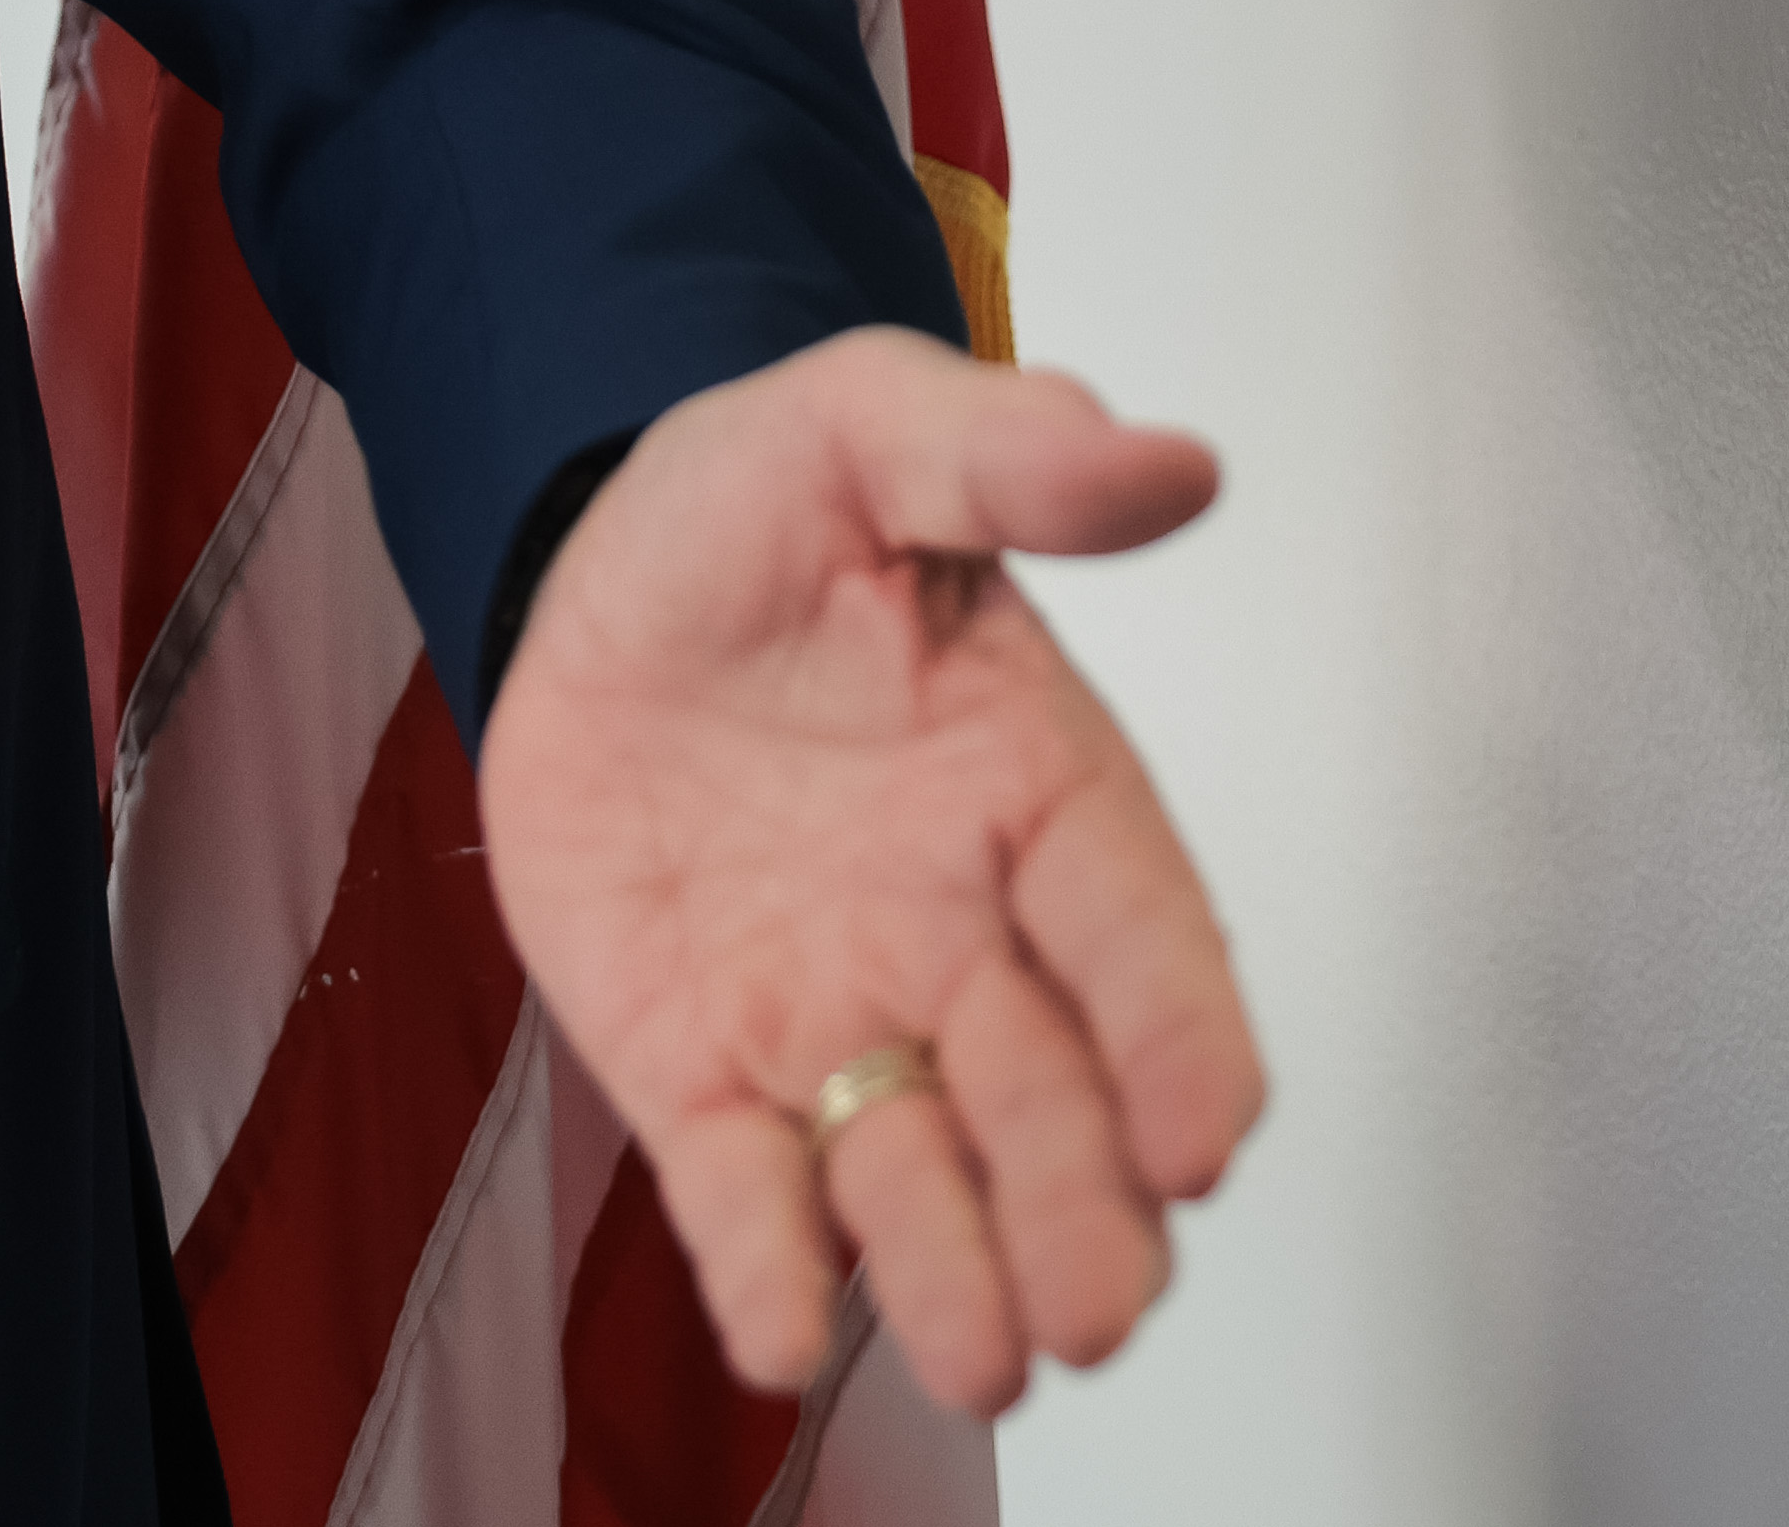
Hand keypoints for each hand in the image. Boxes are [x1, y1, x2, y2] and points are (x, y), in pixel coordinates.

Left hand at [477, 329, 1259, 1415]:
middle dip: (1086, 1210)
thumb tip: (1162, 456)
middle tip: (1098, 1305)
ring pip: (921, 1170)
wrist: (582, 563)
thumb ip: (1007, 457)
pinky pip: (744, 1183)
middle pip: (1050, 1097)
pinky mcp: (703, 1067)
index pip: (1137, 931)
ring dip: (956, 1270)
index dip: (1180, 1038)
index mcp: (1032, 788)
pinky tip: (781, 1331)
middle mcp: (960, 931)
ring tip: (984, 1356)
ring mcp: (837, 1012)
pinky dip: (767, 1265)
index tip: (1206, 1134)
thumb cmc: (755, 507)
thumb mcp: (867, 431)